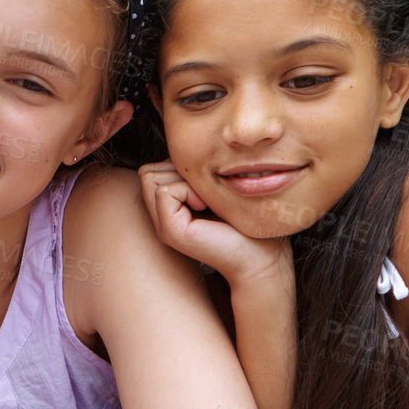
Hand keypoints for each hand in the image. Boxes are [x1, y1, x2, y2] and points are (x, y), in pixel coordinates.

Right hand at [138, 162, 290, 284]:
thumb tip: (184, 151)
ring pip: (150, 177)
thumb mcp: (213, 189)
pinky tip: (205, 206)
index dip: (177, 167)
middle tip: (204, 193)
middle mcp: (161, 218)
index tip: (205, 187)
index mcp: (169, 209)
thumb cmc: (245, 222)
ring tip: (205, 199)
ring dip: (182, 179)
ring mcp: (163, 227)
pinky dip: (188, 190)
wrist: (261, 256)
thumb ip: (192, 175)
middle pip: (147, 171)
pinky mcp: (172, 231)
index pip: (152, 169)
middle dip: (176, 170)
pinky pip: (165, 190)